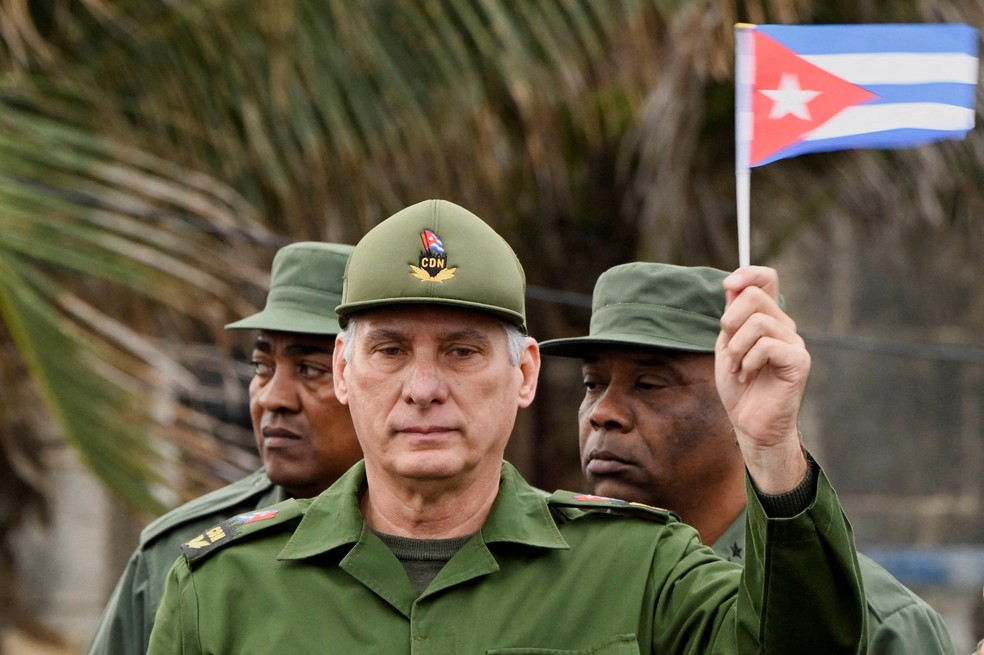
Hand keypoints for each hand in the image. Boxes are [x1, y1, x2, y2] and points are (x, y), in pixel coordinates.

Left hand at [715, 266, 809, 493]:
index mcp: (768, 319)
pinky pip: (766, 345)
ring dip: (736, 348)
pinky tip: (748, 376)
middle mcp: (785, 327)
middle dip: (730, 322)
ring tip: (738, 369)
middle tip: (730, 349)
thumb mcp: (727, 345)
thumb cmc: (740, 387)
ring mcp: (794, 344)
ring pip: (757, 322)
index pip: (767, 278)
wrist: (751, 425)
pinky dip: (748, 361)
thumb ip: (732, 315)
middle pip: (755, 297)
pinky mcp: (798, 362)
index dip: (748, 274)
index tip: (728, 285)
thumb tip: (732, 283)